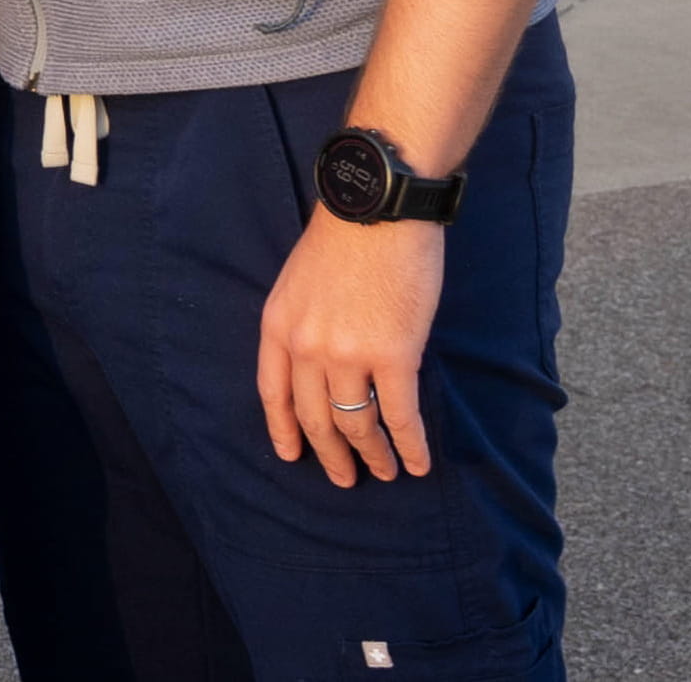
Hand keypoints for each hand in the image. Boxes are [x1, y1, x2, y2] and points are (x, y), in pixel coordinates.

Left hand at [258, 208, 444, 485]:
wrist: (376, 212)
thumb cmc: (342, 240)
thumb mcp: (298, 283)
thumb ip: (303, 325)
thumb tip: (322, 365)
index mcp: (277, 327)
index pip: (273, 393)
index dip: (283, 430)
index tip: (291, 455)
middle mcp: (305, 347)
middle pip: (314, 417)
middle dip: (330, 454)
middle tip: (343, 478)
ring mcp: (347, 355)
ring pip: (356, 424)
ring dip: (373, 456)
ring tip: (385, 473)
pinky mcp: (393, 357)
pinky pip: (400, 417)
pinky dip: (410, 445)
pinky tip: (418, 463)